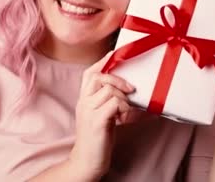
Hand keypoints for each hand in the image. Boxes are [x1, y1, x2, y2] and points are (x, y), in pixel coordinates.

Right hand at [68, 52, 135, 180]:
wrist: (87, 161)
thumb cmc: (98, 138)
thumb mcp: (101, 114)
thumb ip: (108, 100)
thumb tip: (128, 87)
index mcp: (84, 99)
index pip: (89, 73)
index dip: (102, 62)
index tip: (114, 54)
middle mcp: (83, 102)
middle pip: (98, 76)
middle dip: (117, 79)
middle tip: (131, 90)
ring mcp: (88, 111)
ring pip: (109, 90)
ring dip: (123, 97)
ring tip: (126, 110)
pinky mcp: (97, 121)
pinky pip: (114, 103)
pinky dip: (124, 107)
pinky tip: (124, 117)